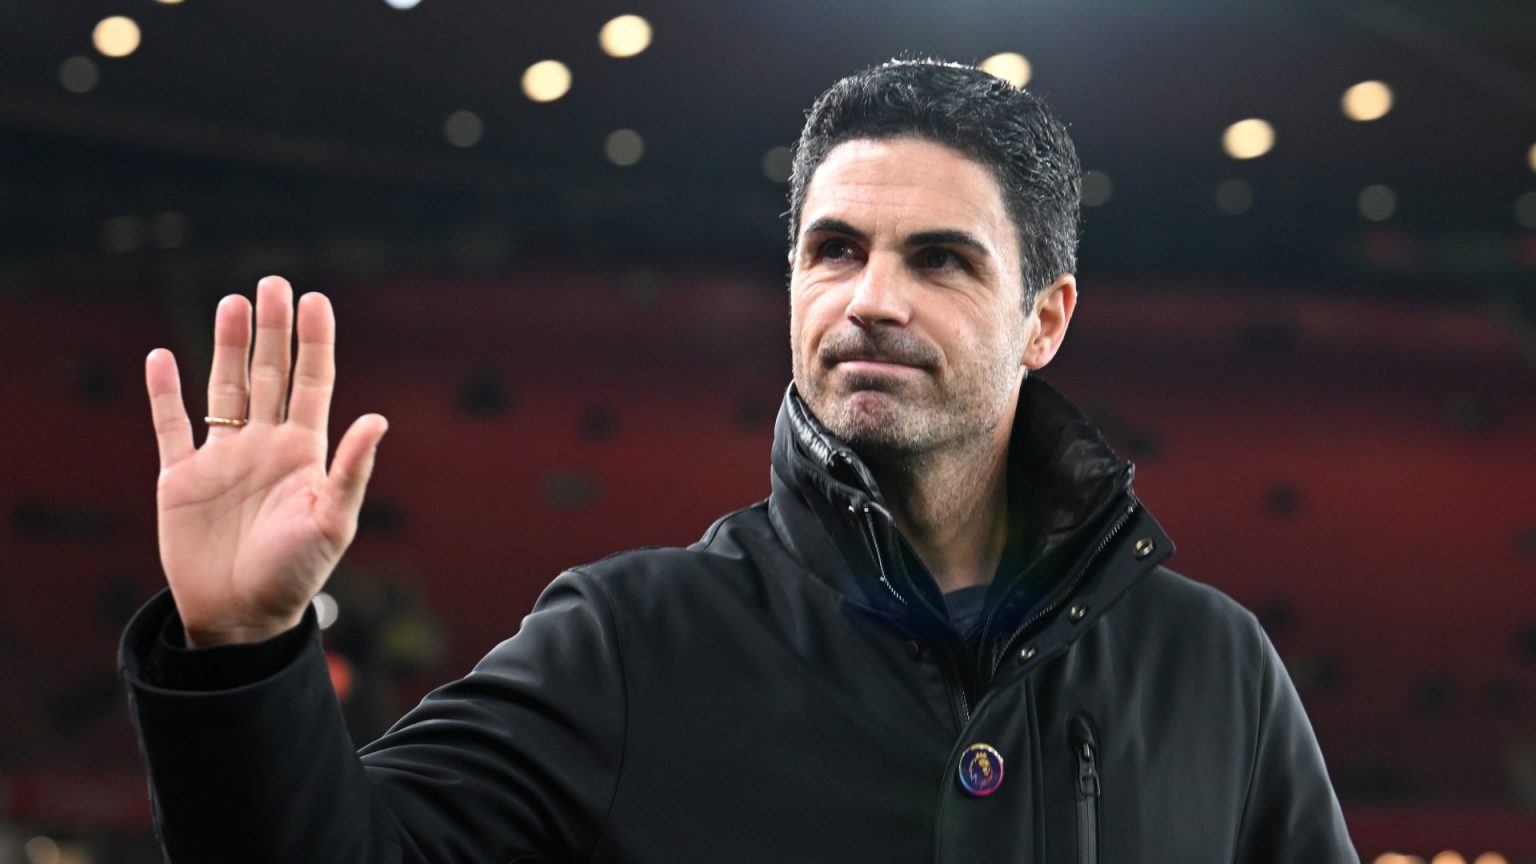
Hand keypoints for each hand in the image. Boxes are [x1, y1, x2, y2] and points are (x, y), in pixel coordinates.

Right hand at [145, 276, 387, 646]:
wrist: (241, 617)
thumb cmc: (296, 573)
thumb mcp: (332, 521)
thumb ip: (351, 469)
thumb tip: (378, 419)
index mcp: (304, 452)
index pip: (312, 382)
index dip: (314, 342)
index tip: (316, 300)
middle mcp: (264, 446)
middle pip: (268, 374)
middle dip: (272, 330)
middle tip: (272, 283)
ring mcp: (222, 458)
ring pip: (223, 388)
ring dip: (225, 346)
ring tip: (232, 302)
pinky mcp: (180, 478)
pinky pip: (170, 426)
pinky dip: (164, 393)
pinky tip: (163, 356)